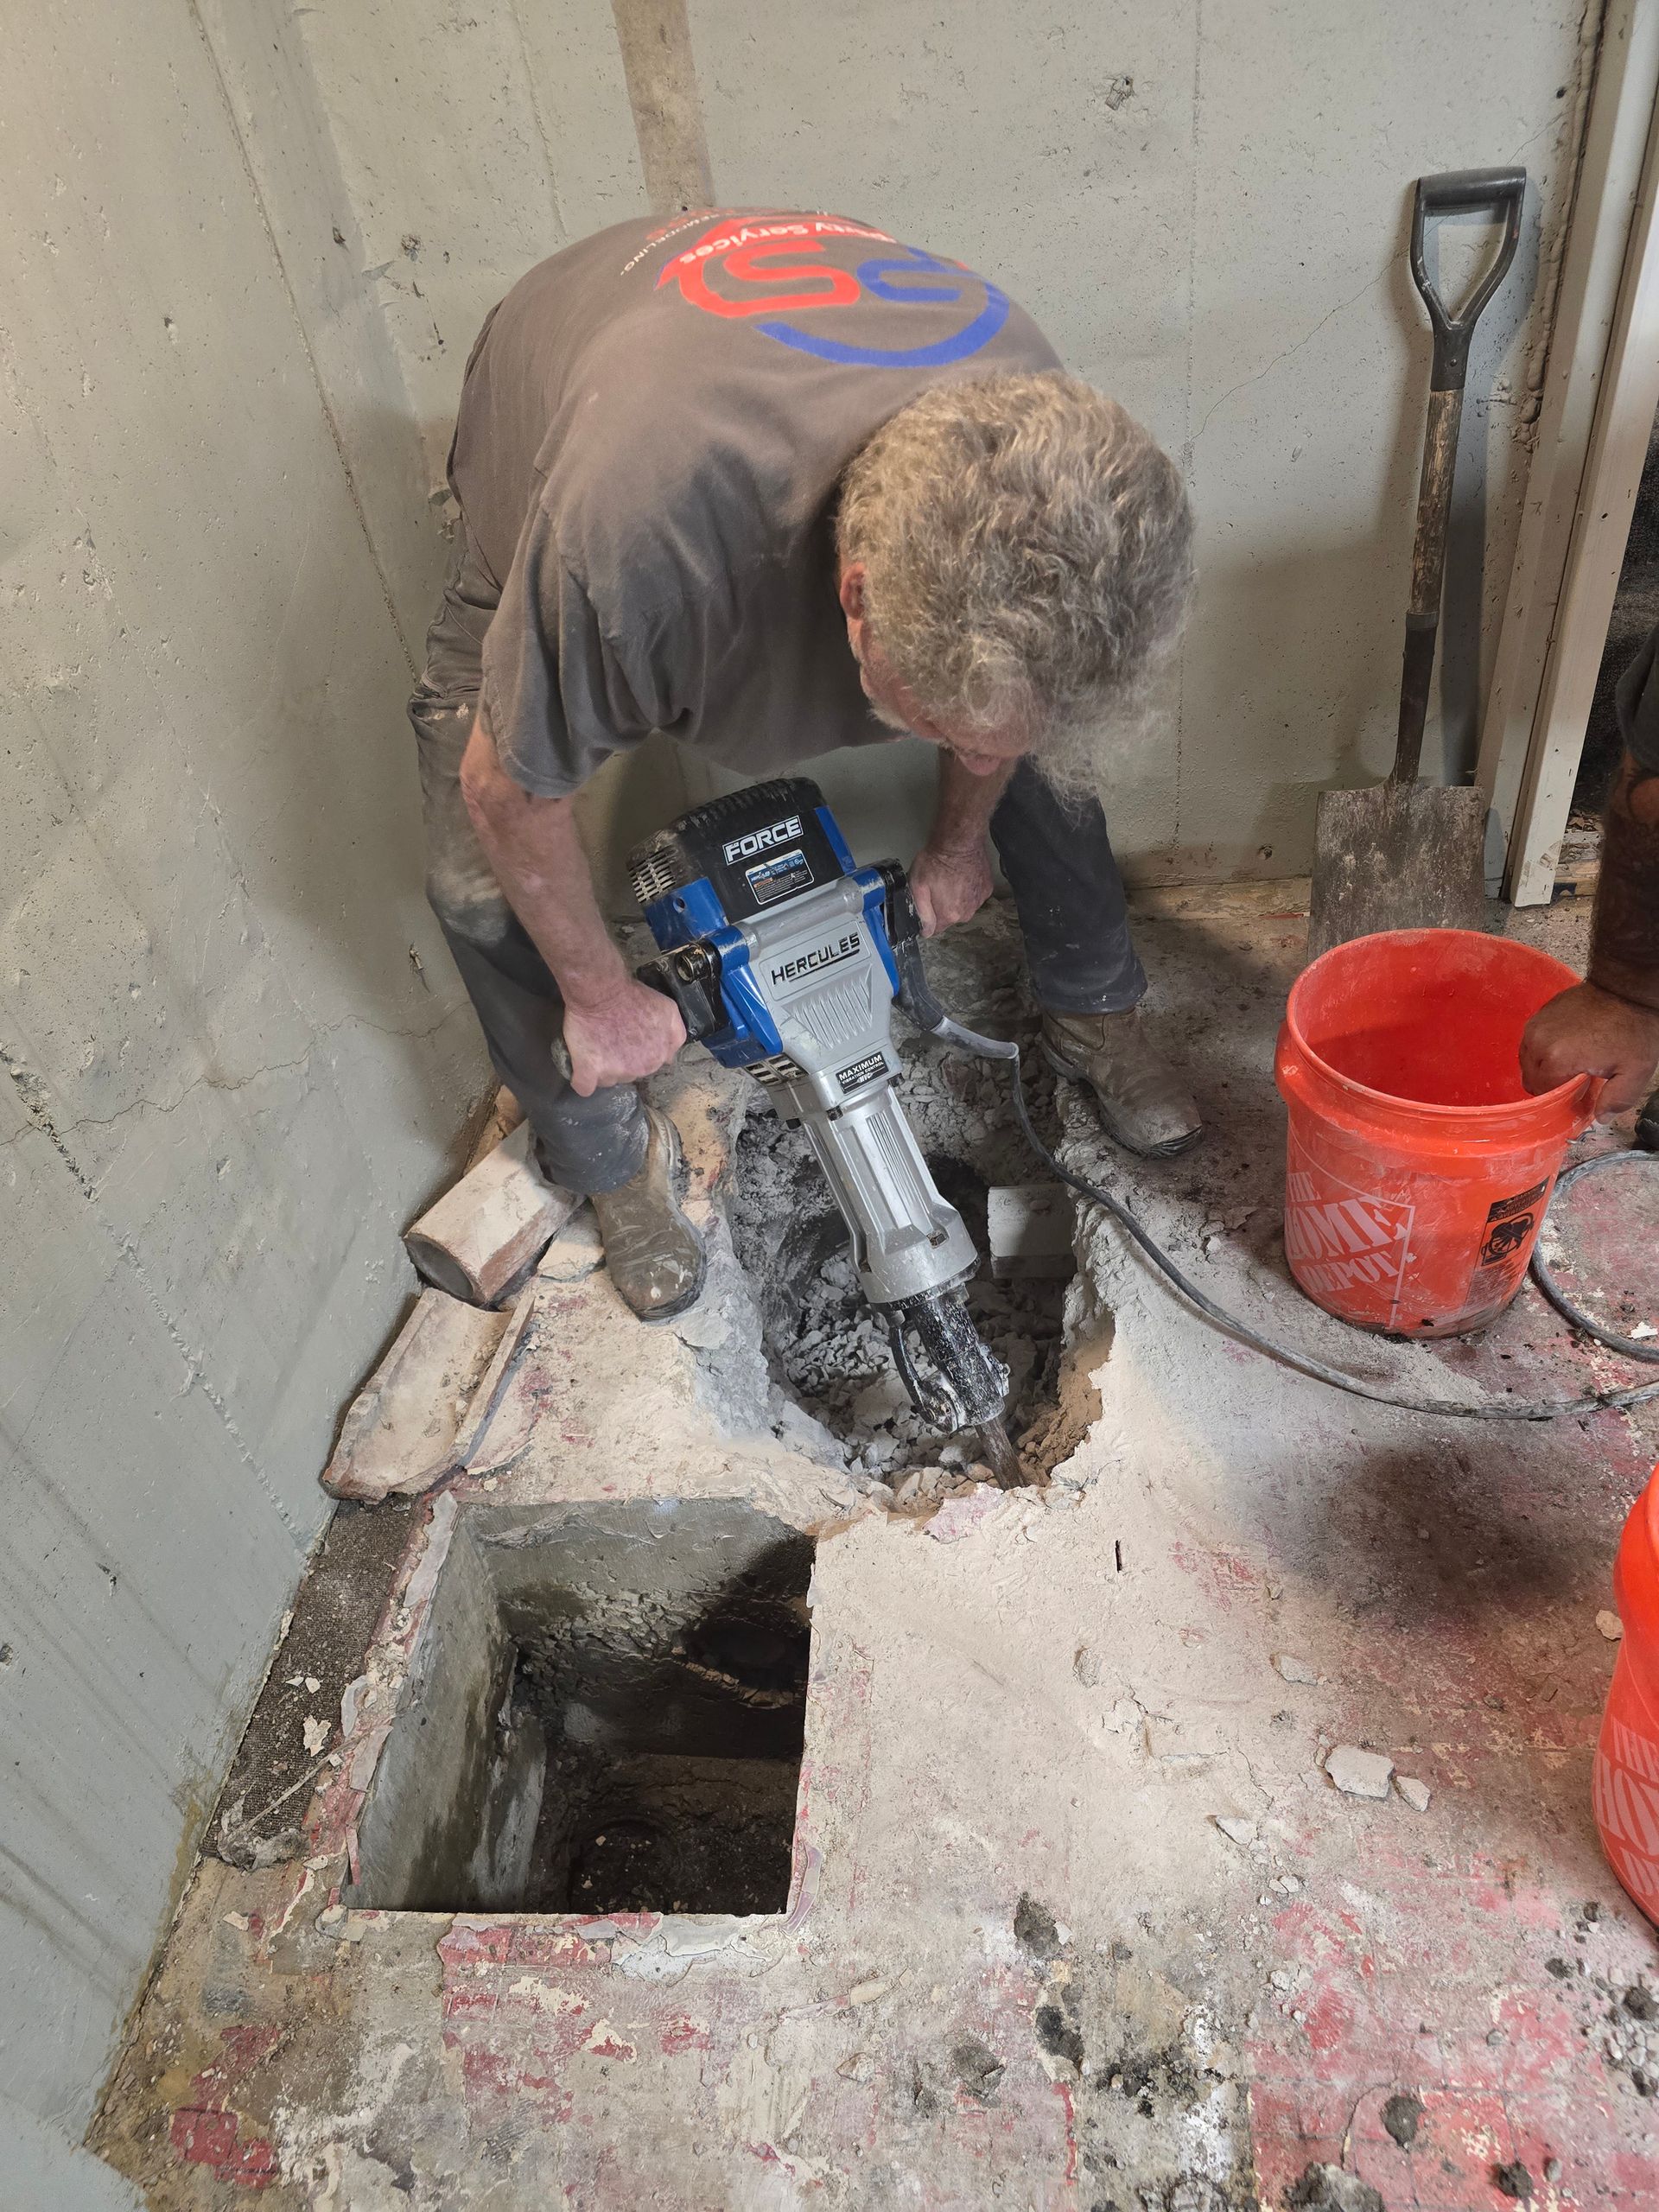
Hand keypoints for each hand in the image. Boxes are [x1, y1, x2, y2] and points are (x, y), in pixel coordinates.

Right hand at [562, 978, 685, 1096]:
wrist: (603, 993)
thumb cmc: (634, 998)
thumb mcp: (668, 1010)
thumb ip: (675, 1036)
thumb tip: (669, 1058)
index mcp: (657, 1058)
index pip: (647, 1067)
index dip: (637, 1053)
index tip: (628, 1039)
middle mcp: (637, 1071)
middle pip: (628, 1074)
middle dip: (621, 1060)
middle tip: (612, 1038)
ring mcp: (613, 1073)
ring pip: (607, 1080)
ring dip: (602, 1069)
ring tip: (596, 1046)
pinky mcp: (589, 1071)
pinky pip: (584, 1087)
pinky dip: (582, 1080)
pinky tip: (583, 1069)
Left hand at [907, 839, 993, 937]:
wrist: (959, 842)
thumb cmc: (936, 861)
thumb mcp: (917, 886)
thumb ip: (922, 913)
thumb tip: (926, 931)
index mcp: (949, 915)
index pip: (935, 929)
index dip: (928, 917)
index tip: (926, 901)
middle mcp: (967, 913)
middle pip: (950, 917)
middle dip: (942, 906)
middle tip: (936, 886)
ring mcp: (979, 901)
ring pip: (962, 907)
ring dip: (956, 897)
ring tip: (950, 880)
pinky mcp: (986, 889)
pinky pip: (973, 896)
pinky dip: (968, 889)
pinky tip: (961, 876)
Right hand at [1520, 981, 1658, 1114]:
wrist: (1627, 989)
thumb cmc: (1632, 1028)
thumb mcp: (1635, 1071)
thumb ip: (1617, 1099)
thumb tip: (1600, 1118)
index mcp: (1556, 1060)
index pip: (1542, 1092)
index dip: (1559, 1097)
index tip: (1577, 1093)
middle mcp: (1538, 1042)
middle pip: (1530, 1077)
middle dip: (1549, 1083)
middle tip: (1574, 1079)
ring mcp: (1537, 1024)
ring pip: (1527, 1059)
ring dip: (1543, 1065)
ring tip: (1569, 1061)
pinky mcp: (1540, 1013)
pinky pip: (1532, 1040)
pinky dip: (1543, 1047)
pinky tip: (1566, 1045)